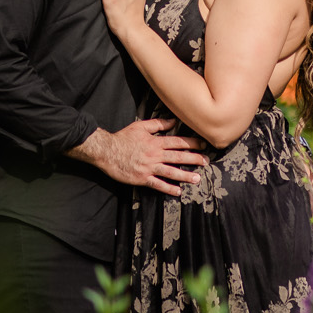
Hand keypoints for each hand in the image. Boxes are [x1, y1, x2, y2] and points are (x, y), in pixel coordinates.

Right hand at [69, 118, 205, 193]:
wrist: (106, 151)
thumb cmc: (123, 138)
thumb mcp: (140, 126)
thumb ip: (158, 124)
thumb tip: (173, 121)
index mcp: (155, 142)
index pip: (178, 142)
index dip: (192, 143)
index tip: (204, 145)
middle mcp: (154, 155)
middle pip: (178, 157)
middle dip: (194, 159)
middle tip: (206, 161)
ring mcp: (149, 167)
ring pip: (171, 171)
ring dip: (185, 175)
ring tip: (197, 178)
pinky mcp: (142, 178)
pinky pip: (158, 184)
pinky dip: (168, 188)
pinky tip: (178, 191)